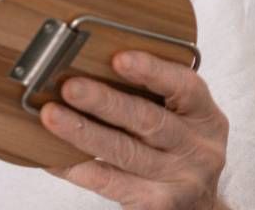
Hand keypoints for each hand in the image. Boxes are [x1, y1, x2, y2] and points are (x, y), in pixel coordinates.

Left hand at [42, 51, 229, 208]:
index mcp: (204, 115)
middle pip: (147, 120)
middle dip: (105, 102)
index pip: (184, 87)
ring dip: (83, 132)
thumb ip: (149, 92)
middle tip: (70, 87)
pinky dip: (75, 166)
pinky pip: (108, 182)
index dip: (152, 71)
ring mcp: (179, 179)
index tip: (119, 59)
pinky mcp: (154, 203)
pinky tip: (50, 154)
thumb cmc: (175, 145)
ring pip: (124, 152)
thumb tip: (83, 60)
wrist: (197, 205)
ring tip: (51, 115)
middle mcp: (197, 147)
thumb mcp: (179, 116)